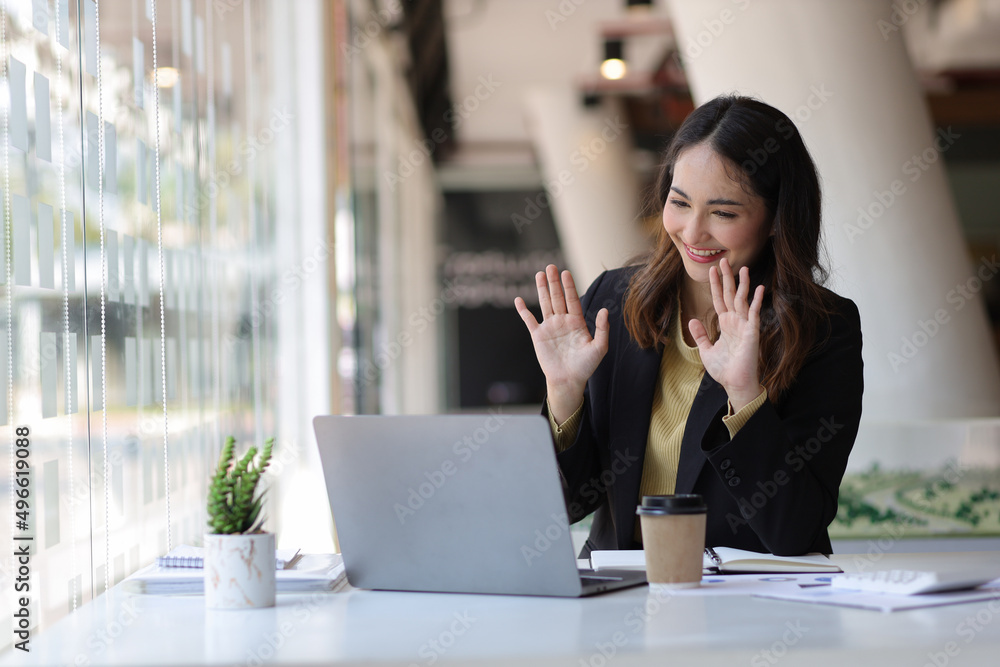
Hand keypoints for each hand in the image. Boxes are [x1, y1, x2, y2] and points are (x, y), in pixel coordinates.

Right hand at [515, 265, 608, 422]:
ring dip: (542, 289)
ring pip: (545, 304)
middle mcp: (562, 321)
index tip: (565, 273)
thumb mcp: (599, 348)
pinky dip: (523, 311)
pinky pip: (529, 320)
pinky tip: (519, 300)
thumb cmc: (586, 366)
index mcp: (577, 322)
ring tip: (539, 274)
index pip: (572, 300)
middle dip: (554, 282)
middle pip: (557, 298)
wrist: (568, 380)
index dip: (569, 286)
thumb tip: (604, 310)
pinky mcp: (538, 336)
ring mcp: (550, 327)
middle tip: (551, 266)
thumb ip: (602, 329)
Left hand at [688, 258, 764, 411]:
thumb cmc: (723, 369)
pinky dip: (756, 301)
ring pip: (742, 300)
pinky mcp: (752, 332)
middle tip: (723, 261)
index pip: (719, 300)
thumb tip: (692, 320)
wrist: (734, 383)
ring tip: (742, 268)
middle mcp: (735, 321)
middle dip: (727, 279)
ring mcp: (744, 325)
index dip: (716, 285)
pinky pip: (754, 313)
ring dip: (742, 284)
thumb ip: (700, 335)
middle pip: (730, 295)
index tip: (711, 270)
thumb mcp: (706, 350)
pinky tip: (759, 288)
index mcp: (725, 324)